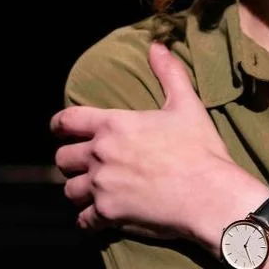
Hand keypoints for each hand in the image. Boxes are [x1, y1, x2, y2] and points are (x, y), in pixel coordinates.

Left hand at [50, 42, 236, 238]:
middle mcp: (100, 154)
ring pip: (70, 190)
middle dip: (71, 162)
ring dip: (79, 191)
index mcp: (114, 125)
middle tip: (84, 166)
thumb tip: (158, 46)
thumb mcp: (187, 106)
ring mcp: (101, 186)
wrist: (209, 194)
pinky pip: (84, 220)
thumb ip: (169, 74)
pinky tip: (97, 221)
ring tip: (91, 194)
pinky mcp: (108, 214)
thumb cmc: (200, 150)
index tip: (60, 131)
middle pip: (63, 159)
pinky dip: (88, 221)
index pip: (67, 121)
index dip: (59, 125)